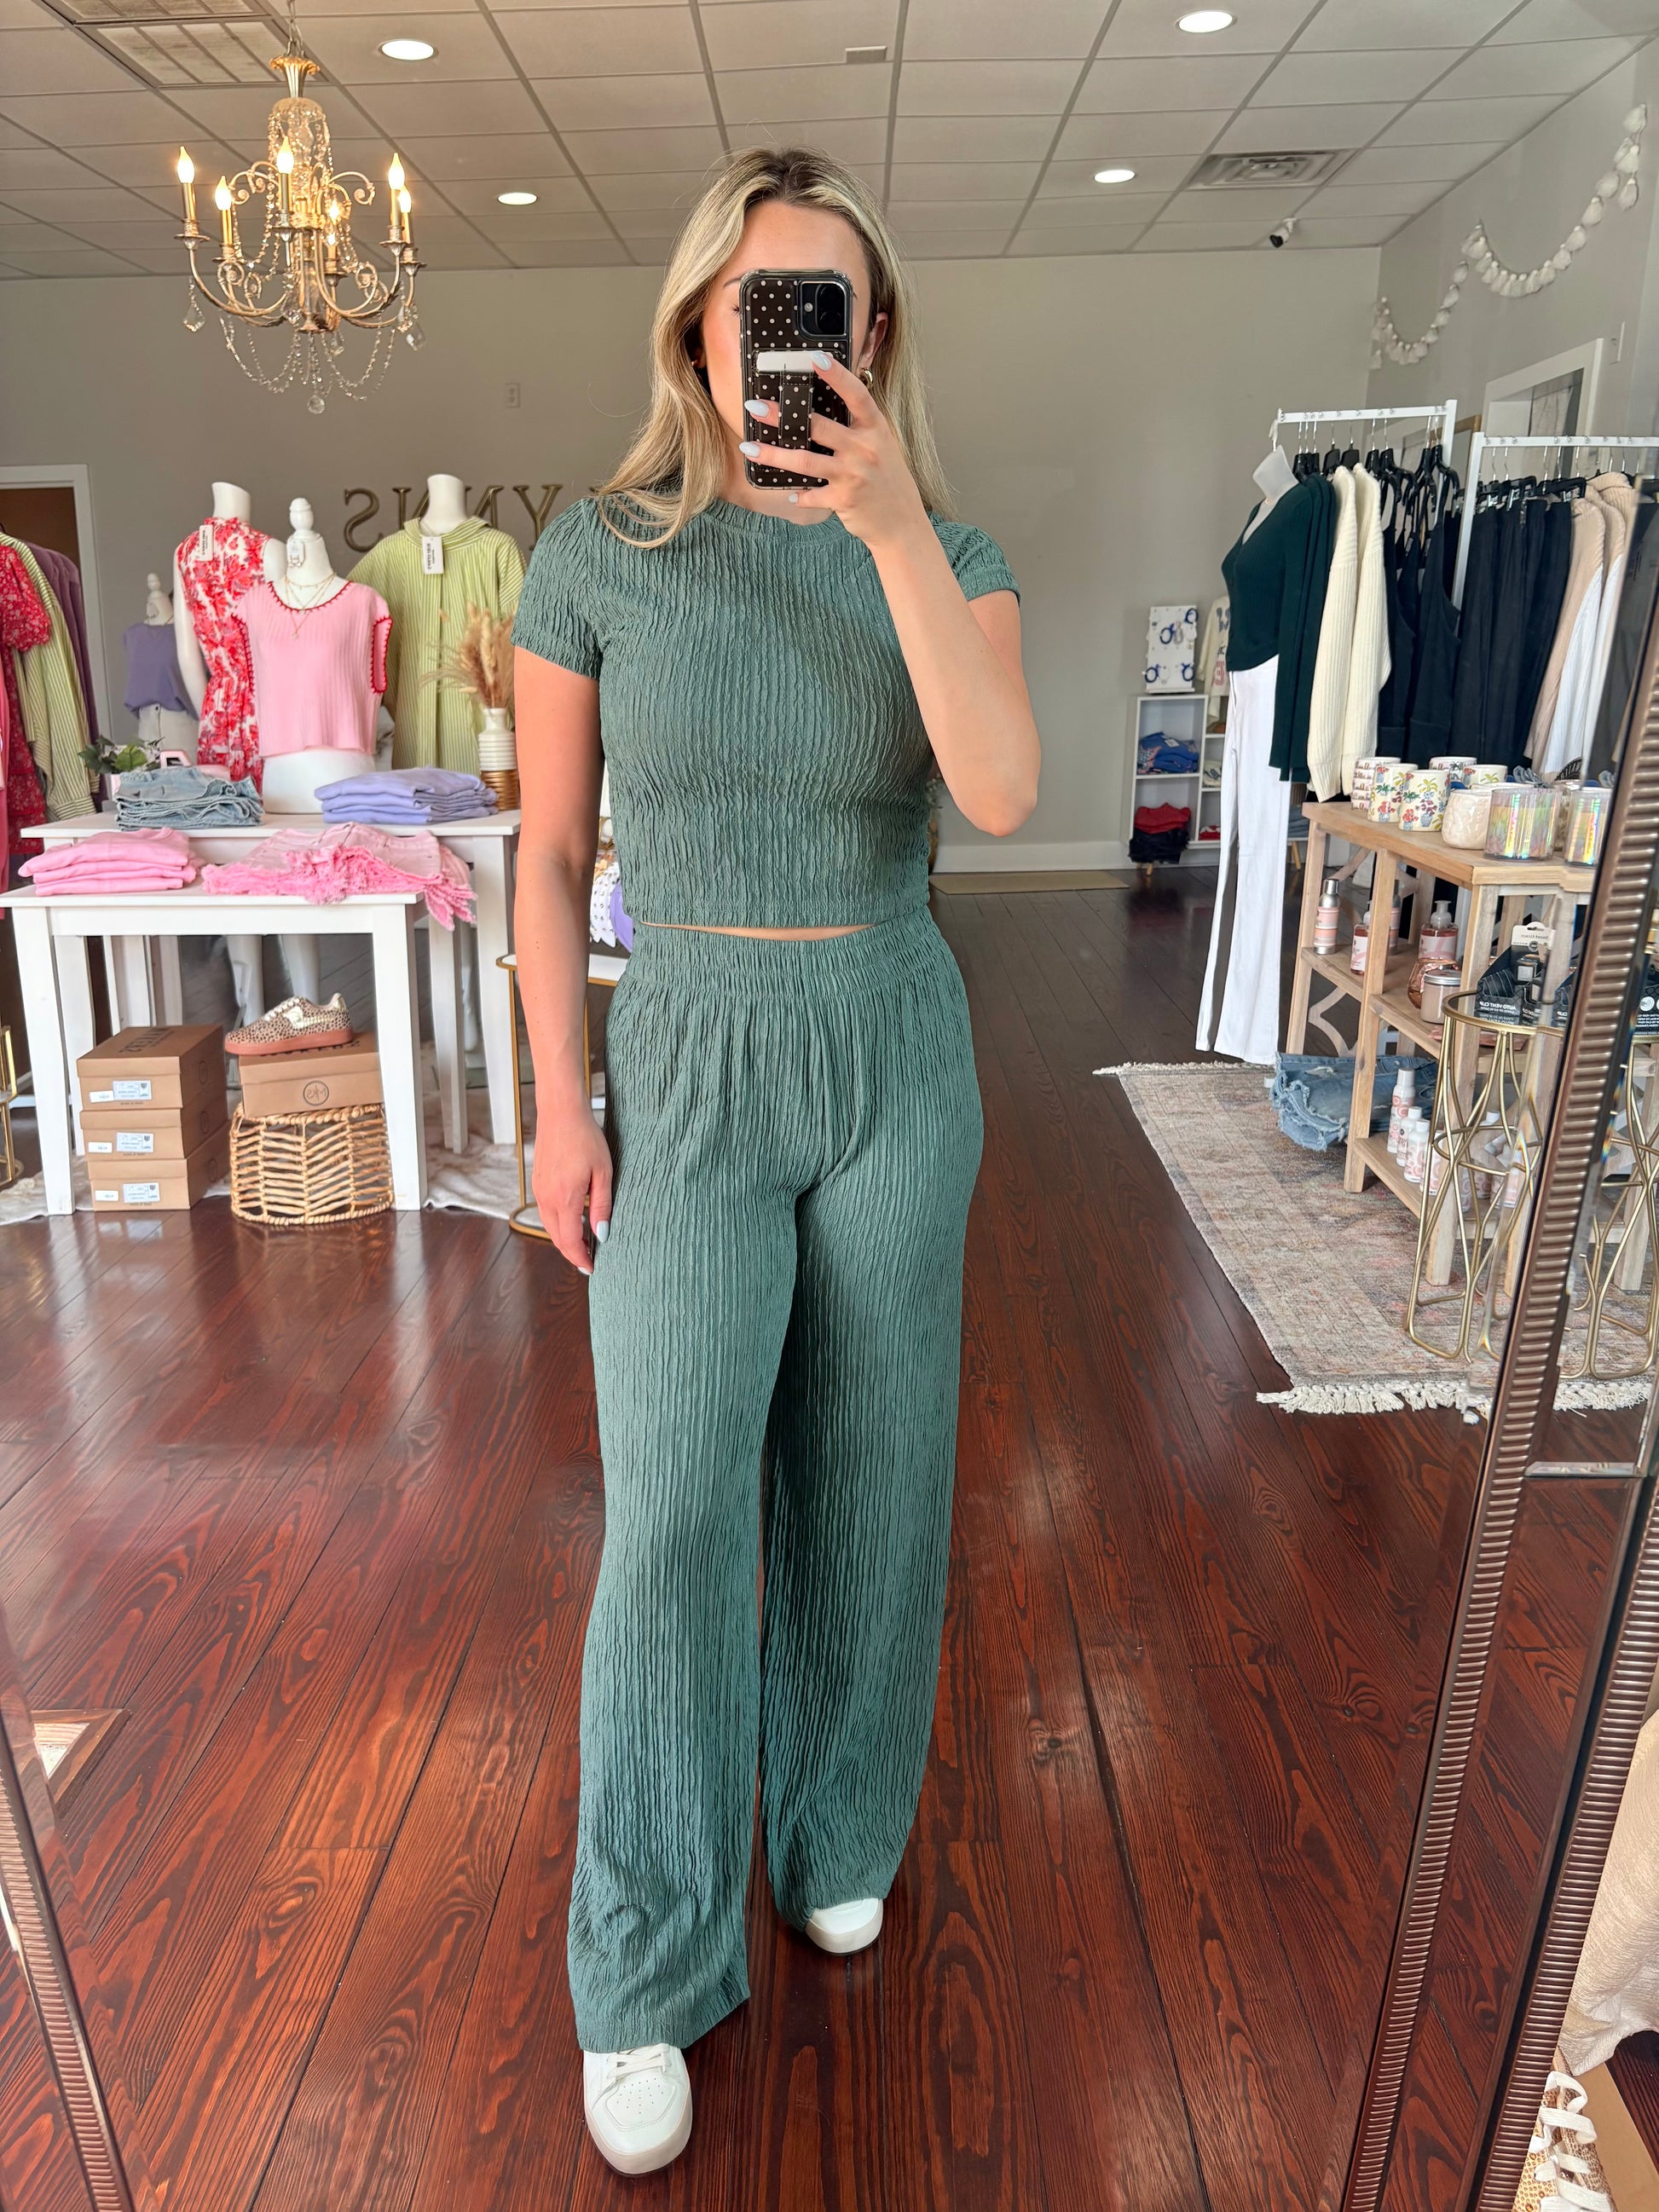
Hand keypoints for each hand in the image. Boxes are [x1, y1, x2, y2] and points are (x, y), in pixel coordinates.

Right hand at [531, 1104, 612, 1275]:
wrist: (560, 1113)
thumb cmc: (585, 1137)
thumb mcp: (603, 1172)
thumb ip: (602, 1206)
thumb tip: (602, 1234)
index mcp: (565, 1198)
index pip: (569, 1241)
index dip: (580, 1258)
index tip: (591, 1268)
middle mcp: (547, 1198)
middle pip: (556, 1237)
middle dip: (572, 1252)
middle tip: (589, 1260)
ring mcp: (539, 1190)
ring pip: (549, 1226)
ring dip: (564, 1238)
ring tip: (584, 1243)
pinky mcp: (537, 1183)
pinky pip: (546, 1212)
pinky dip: (558, 1223)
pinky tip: (573, 1221)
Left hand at [739, 353, 928, 552]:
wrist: (902, 522)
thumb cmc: (889, 481)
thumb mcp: (882, 446)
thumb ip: (858, 428)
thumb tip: (823, 411)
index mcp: (876, 429)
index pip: (856, 395)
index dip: (836, 375)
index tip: (814, 358)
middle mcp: (865, 448)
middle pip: (817, 426)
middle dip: (782, 416)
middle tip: (755, 406)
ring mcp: (853, 474)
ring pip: (805, 461)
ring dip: (773, 455)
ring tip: (749, 447)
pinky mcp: (843, 499)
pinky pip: (811, 495)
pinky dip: (798, 496)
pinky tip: (789, 494)